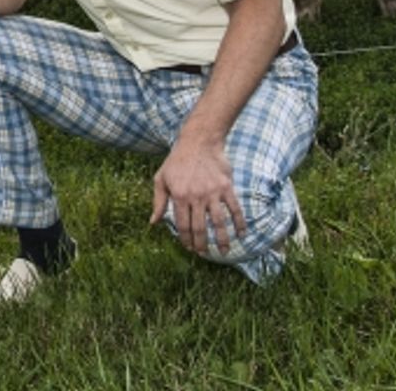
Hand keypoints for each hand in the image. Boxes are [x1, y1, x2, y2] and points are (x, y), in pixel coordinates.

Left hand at [150, 135, 244, 255]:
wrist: (198, 142)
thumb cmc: (176, 162)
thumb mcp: (161, 179)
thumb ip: (158, 202)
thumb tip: (153, 222)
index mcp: (179, 196)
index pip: (183, 225)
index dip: (186, 240)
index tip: (189, 248)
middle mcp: (196, 197)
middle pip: (201, 228)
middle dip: (202, 245)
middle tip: (204, 253)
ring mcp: (213, 193)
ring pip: (219, 223)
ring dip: (223, 240)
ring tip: (224, 252)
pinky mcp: (226, 188)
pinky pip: (235, 209)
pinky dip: (240, 223)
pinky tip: (242, 235)